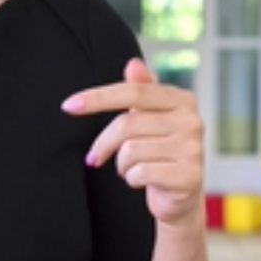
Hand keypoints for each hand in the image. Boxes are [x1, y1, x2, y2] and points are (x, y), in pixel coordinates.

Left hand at [61, 59, 204, 225]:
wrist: (183, 196)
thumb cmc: (161, 152)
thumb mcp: (151, 119)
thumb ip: (143, 91)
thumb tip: (133, 64)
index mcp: (183, 100)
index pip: (134, 91)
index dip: (99, 97)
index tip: (68, 106)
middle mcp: (192, 121)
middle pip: (127, 124)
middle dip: (104, 144)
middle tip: (95, 158)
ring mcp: (192, 149)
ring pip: (130, 151)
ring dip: (121, 165)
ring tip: (130, 169)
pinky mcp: (188, 176)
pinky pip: (140, 173)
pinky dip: (132, 179)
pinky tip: (141, 180)